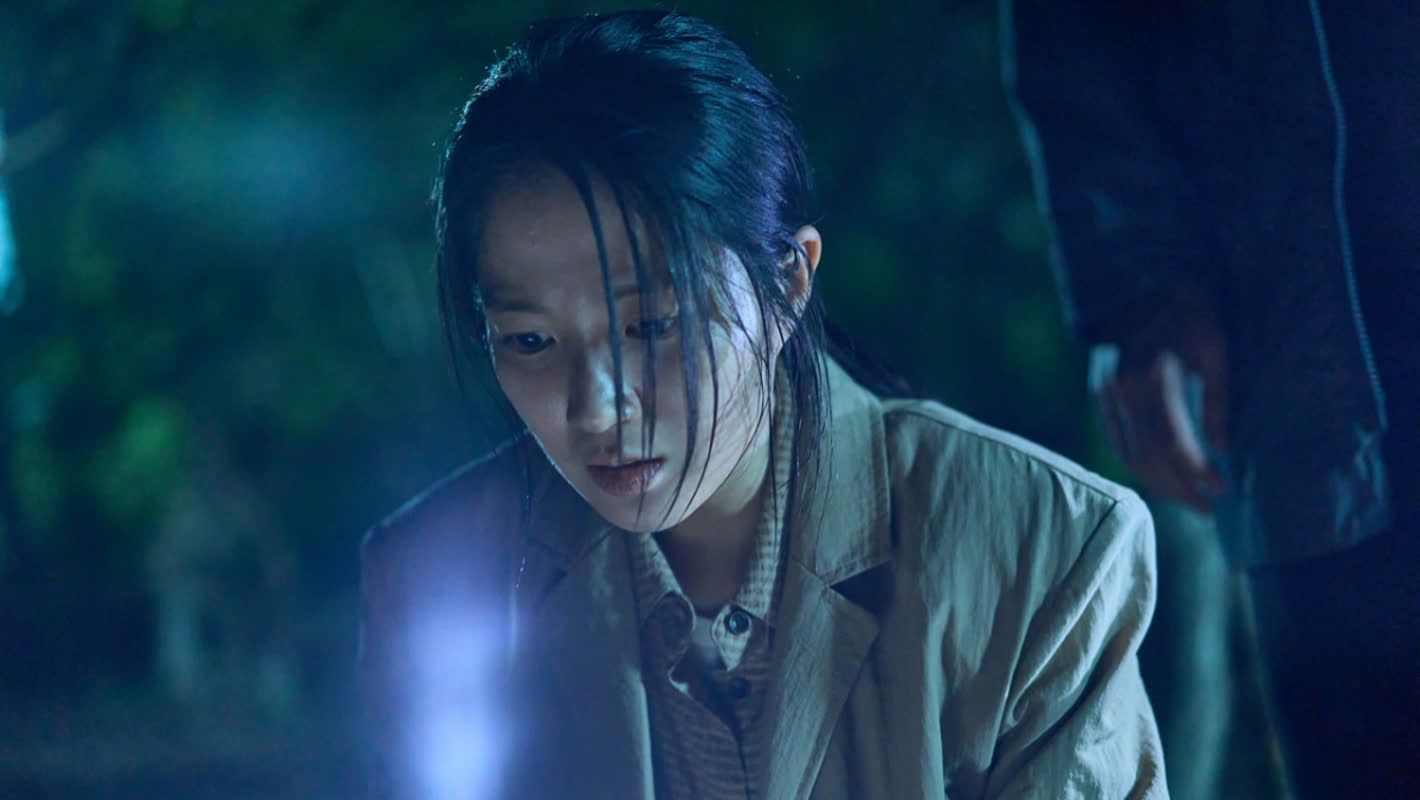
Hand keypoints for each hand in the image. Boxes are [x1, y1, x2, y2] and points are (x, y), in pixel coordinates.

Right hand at [1088, 288, 1228, 512]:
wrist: (1140, 285)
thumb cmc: (1187, 312)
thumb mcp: (1214, 350)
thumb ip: (1216, 401)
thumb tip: (1222, 450)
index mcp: (1151, 378)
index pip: (1172, 442)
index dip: (1197, 472)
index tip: (1221, 489)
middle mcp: (1121, 390)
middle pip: (1146, 456)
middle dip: (1177, 487)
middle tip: (1206, 508)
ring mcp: (1104, 393)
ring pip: (1127, 453)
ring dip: (1157, 481)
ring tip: (1187, 497)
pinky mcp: (1100, 394)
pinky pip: (1117, 440)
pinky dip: (1139, 463)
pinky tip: (1161, 474)